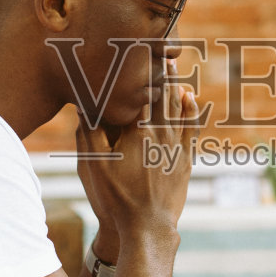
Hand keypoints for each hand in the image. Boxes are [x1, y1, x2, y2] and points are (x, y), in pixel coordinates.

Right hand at [75, 62, 199, 250]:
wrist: (147, 228)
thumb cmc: (115, 198)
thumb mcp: (92, 165)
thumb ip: (89, 132)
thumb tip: (84, 105)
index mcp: (138, 131)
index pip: (140, 91)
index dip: (140, 69)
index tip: (139, 49)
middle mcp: (161, 133)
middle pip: (163, 94)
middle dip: (161, 70)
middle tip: (161, 48)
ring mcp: (176, 146)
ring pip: (179, 107)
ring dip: (177, 84)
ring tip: (174, 65)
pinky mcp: (186, 160)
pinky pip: (191, 127)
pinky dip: (191, 109)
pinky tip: (191, 98)